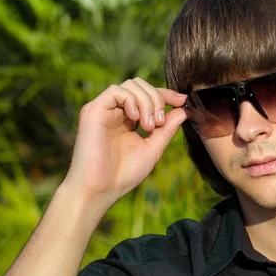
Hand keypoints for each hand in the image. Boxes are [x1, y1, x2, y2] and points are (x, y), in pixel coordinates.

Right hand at [60, 77, 188, 209]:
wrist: (99, 191)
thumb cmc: (123, 174)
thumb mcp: (153, 149)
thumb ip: (167, 129)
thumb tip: (183, 110)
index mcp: (128, 119)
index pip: (148, 95)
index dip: (166, 94)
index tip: (182, 101)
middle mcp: (115, 111)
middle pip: (140, 85)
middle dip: (157, 98)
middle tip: (159, 124)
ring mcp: (103, 109)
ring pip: (130, 85)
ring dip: (147, 101)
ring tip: (149, 126)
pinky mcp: (92, 111)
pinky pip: (115, 91)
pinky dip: (131, 100)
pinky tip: (135, 120)